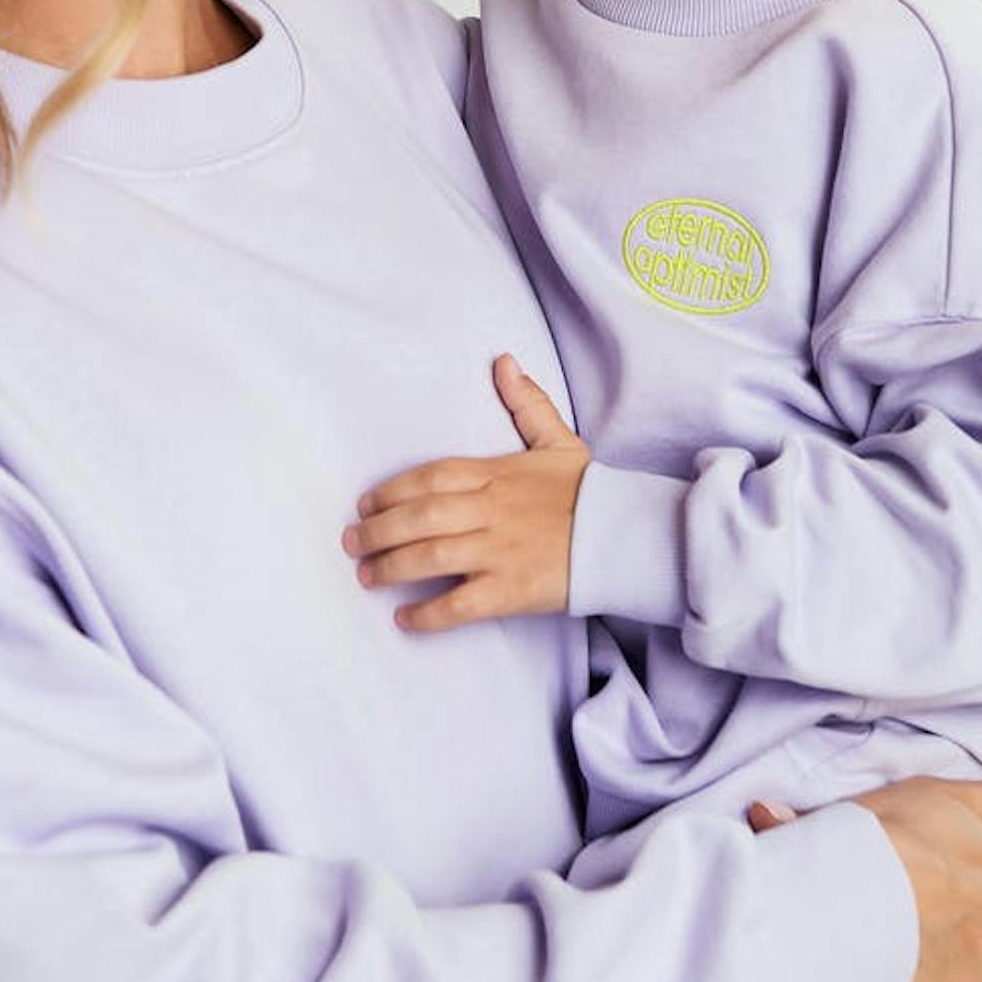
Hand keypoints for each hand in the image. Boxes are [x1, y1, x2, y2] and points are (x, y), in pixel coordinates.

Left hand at [341, 353, 590, 631]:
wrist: (630, 537)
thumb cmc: (590, 493)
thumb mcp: (559, 442)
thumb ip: (528, 404)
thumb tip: (504, 362)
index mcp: (498, 473)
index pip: (431, 476)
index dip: (392, 490)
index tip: (366, 503)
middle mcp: (493, 510)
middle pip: (420, 516)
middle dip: (378, 530)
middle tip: (350, 543)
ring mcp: (501, 551)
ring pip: (431, 556)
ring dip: (391, 567)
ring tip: (366, 576)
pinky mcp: (514, 590)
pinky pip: (461, 604)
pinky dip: (428, 613)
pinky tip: (405, 618)